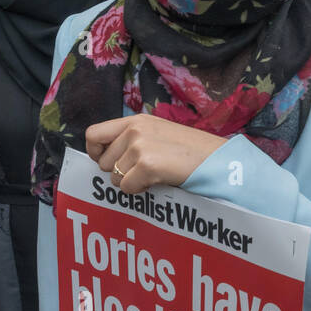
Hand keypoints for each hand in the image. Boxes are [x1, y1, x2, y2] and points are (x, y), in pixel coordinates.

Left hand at [86, 114, 227, 193]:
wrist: (217, 159)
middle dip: (118, 172)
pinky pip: (126, 187)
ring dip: (130, 182)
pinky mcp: (146, 165)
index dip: (95, 152)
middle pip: (103, 162)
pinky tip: (158, 182)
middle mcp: (134, 130)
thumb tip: (107, 159)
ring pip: (114, 177)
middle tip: (142, 173)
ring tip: (154, 176)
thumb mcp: (159, 134)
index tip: (107, 162)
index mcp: (136, 120)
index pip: (93, 134)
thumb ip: (134, 139)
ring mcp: (139, 146)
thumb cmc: (191, 151)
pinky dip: (139, 191)